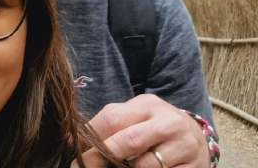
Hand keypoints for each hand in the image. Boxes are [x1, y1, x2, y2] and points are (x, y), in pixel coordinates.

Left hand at [73, 95, 209, 167]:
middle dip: (102, 156)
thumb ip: (105, 124)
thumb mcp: (133, 117)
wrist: (195, 137)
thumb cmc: (154, 126)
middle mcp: (168, 123)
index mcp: (148, 104)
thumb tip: (72, 141)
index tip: (76, 153)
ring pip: (144, 166)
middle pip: (128, 142)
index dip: (91, 138)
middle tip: (85, 167)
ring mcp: (184, 146)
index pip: (112, 120)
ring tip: (120, 167)